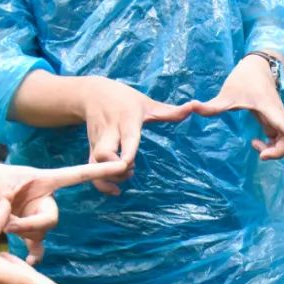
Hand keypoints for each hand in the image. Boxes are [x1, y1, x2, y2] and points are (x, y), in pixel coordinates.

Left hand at [0, 159, 155, 262]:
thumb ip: (6, 198)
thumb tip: (13, 215)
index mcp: (43, 180)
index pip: (77, 175)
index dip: (99, 171)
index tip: (122, 164)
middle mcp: (44, 198)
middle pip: (52, 218)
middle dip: (32, 226)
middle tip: (9, 226)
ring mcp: (36, 214)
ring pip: (42, 233)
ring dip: (25, 237)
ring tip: (5, 233)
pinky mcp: (26, 228)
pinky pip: (36, 245)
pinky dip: (32, 254)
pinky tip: (27, 263)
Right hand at [79, 76, 193, 190]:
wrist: (91, 93)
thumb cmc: (124, 98)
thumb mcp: (147, 103)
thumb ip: (170, 111)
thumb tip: (193, 107)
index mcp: (126, 121)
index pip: (126, 139)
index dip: (126, 153)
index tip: (128, 163)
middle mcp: (109, 133)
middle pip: (104, 154)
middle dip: (116, 169)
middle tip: (130, 169)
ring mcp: (97, 143)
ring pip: (95, 165)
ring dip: (111, 177)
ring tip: (127, 174)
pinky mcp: (90, 150)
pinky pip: (91, 171)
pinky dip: (101, 184)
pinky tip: (114, 190)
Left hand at [191, 54, 283, 159]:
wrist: (256, 66)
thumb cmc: (244, 79)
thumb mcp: (227, 93)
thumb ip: (212, 106)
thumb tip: (193, 107)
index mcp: (271, 110)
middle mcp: (279, 117)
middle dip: (279, 152)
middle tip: (260, 154)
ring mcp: (279, 120)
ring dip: (275, 150)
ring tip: (255, 145)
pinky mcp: (276, 122)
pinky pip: (281, 139)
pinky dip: (272, 146)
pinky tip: (256, 141)